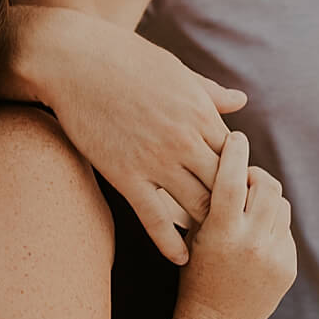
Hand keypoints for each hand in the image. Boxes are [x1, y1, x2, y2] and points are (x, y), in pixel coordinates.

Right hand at [9, 8, 246, 263]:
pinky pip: (155, 219)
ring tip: (212, 244)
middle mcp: (185, 140)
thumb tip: (241, 102)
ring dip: (207, 226)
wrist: (76, 63)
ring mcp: (156, 161)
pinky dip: (171, 243)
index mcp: (201, 112)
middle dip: (231, 207)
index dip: (238, 176)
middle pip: (223, 186)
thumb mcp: (177, 71)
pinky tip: (182, 258)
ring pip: (197, 206)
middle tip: (233, 226)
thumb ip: (210, 93)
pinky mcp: (126, 176)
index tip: (237, 192)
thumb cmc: (126, 59)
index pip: (234, 157)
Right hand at [173, 132, 296, 318]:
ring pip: (280, 205)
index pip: (232, 180)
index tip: (236, 137)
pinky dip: (271, 228)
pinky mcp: (288, 268)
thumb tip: (223, 166)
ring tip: (248, 210)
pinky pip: (285, 232)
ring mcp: (274, 257)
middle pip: (266, 185)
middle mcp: (252, 243)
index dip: (235, 153)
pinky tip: (254, 239)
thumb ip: (206, 206)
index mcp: (221, 235)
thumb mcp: (192, 241)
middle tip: (244, 177)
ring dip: (265, 201)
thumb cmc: (192, 281)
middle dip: (255, 175)